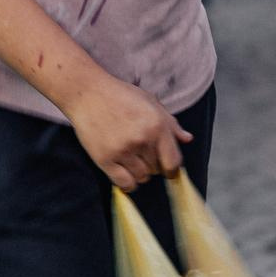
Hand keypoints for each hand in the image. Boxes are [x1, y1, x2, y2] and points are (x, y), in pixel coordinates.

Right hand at [69, 78, 191, 192]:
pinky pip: (124, 183)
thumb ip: (171, 123)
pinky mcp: (105, 159)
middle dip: (153, 164)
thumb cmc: (120, 95)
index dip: (172, 169)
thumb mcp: (150, 102)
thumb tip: (188, 139)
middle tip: (142, 153)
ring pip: (141, 178)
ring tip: (131, 158)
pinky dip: (127, 184)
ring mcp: (123, 150)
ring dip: (139, 173)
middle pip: (156, 170)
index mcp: (157, 125)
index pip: (173, 161)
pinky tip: (124, 173)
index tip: (168, 170)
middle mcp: (142, 139)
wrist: (87, 93)